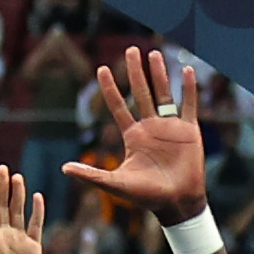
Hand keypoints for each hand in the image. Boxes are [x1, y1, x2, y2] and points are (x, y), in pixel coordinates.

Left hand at [66, 46, 208, 221]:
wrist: (177, 203)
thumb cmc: (147, 197)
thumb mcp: (115, 184)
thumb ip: (91, 174)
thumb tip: (63, 168)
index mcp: (133, 136)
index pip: (118, 106)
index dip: (110, 88)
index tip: (102, 68)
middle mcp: (151, 127)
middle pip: (141, 93)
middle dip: (135, 72)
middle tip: (131, 49)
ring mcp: (170, 127)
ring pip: (164, 94)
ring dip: (159, 74)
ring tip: (154, 54)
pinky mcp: (189, 130)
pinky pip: (188, 104)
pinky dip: (189, 88)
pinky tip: (187, 71)